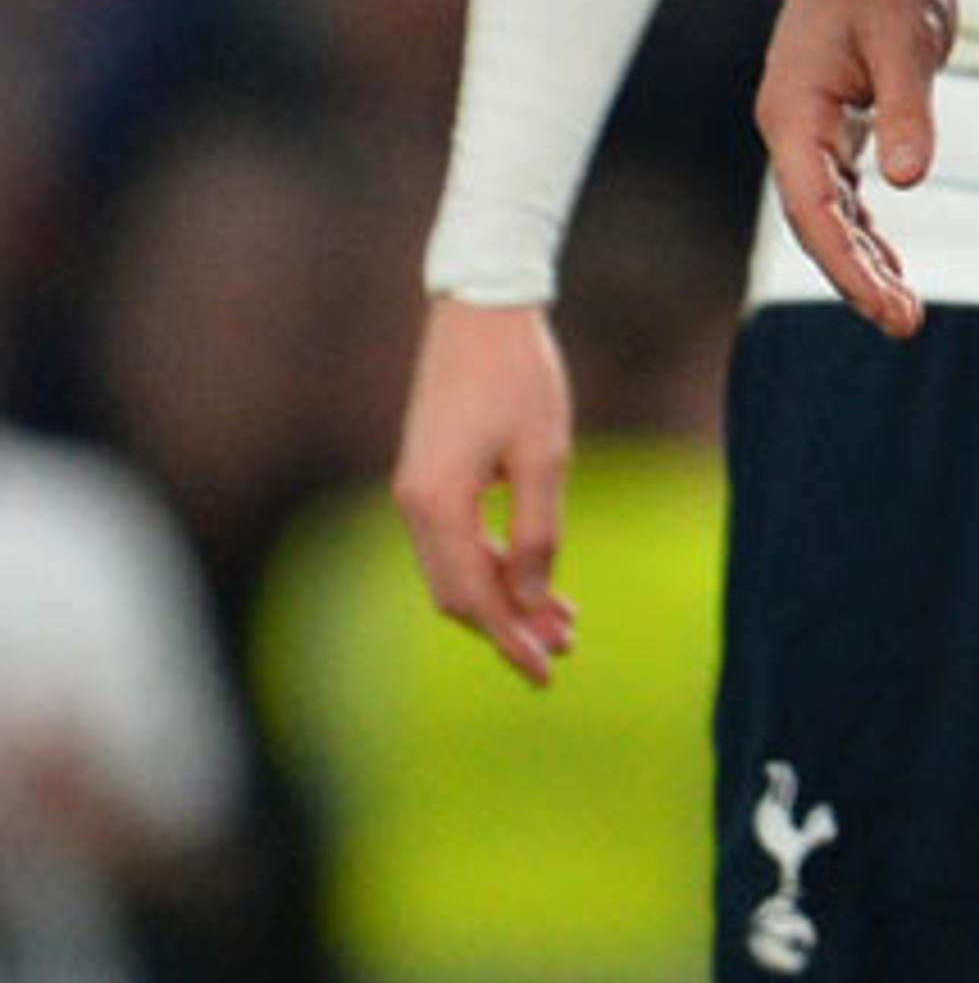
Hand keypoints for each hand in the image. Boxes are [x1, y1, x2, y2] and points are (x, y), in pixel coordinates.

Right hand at [393, 296, 579, 684]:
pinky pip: (455, 540)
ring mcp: (415, 490)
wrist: (480, 309)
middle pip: (458, 593)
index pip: (474, 596)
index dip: (511, 639)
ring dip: (504, 598)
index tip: (546, 673)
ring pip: (456, 570)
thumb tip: (532, 601)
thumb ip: (537, 534)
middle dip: (508, 627)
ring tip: (561, 620)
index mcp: (435, 504)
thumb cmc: (518, 376)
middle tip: (561, 653)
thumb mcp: (543, 458)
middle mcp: (412, 504)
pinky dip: (493, 564)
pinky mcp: (427, 476)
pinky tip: (534, 576)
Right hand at [759, 0, 957, 335]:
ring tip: (903, 312)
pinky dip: (866, 228)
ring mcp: (809, 123)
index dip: (846, 264)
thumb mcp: (907, 39)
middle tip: (906, 325)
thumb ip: (907, 110)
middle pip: (816, 221)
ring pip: (829, 211)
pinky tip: (892, 264)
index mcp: (794, 111)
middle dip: (856, 276)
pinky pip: (844, 188)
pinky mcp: (834, 115)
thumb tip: (906, 180)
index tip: (886, 307)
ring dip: (862, 260)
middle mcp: (791, 124)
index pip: (812, 208)